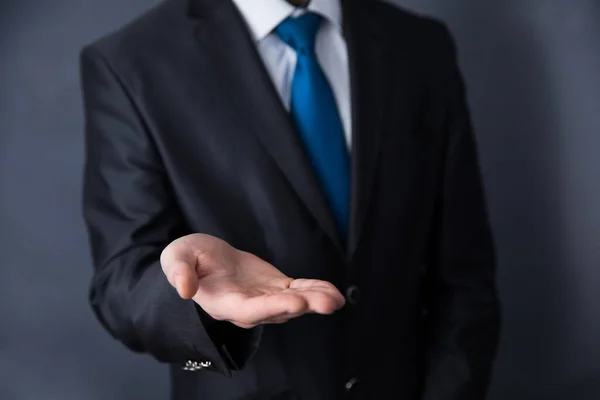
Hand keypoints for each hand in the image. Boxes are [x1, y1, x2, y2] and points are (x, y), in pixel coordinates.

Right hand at [160, 233, 345, 327]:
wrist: (202, 258)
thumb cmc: (187, 258)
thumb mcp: (177, 257)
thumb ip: (179, 272)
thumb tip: (184, 290)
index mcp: (223, 302)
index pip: (250, 309)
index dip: (272, 307)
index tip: (295, 303)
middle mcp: (247, 307)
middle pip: (278, 311)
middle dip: (303, 306)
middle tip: (328, 303)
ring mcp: (263, 298)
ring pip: (292, 303)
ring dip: (315, 300)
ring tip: (336, 298)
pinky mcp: (275, 287)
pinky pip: (297, 290)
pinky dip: (315, 290)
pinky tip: (333, 291)